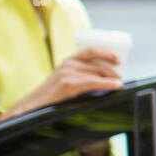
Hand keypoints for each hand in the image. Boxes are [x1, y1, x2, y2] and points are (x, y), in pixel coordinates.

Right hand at [2, 48, 121, 118]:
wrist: (34, 105)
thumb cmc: (53, 95)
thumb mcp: (66, 79)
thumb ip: (80, 75)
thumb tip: (106, 77)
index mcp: (69, 60)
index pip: (92, 51)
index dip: (108, 53)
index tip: (119, 60)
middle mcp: (69, 63)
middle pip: (98, 64)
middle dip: (113, 71)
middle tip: (121, 78)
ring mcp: (68, 73)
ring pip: (97, 73)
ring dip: (112, 78)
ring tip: (119, 84)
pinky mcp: (68, 83)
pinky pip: (93, 82)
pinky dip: (107, 84)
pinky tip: (116, 85)